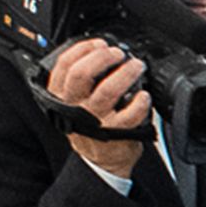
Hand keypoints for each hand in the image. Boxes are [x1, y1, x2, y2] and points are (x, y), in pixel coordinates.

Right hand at [47, 37, 151, 172]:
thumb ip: (78, 81)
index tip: (99, 44)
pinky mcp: (117, 132)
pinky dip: (141, 101)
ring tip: (136, 67)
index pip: (64, 65)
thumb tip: (97, 52)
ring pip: (108, 90)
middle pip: (82, 74)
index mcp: (61, 97)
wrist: (102, 162)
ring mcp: (95, 121)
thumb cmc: (91, 128)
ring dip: (126, 73)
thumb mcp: (73, 103)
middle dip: (103, 57)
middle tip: (118, 54)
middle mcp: (75, 108)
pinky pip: (131, 113)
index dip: (82, 49)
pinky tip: (145, 96)